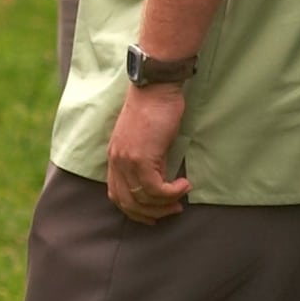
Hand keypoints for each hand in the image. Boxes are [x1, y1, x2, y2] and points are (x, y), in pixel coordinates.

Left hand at [105, 80, 190, 221]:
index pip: (116, 195)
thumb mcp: (144, 140)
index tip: (154, 213)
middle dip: (152, 213)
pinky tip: (184, 184)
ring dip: (166, 204)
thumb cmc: (155, 108)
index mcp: (115, 156)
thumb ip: (145, 162)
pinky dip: (173, 192)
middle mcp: (116, 160)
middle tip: (172, 209)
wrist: (155, 87)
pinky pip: (156, 189)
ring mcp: (127, 160)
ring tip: (181, 196)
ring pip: (143, 199)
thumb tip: (159, 184)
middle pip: (127, 203)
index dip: (135, 210)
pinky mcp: (141, 158)